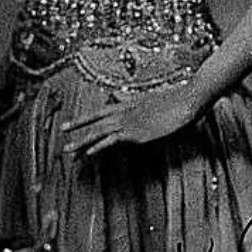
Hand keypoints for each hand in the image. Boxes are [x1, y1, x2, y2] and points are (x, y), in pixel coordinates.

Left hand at [61, 83, 204, 157]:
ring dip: (82, 141)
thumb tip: (143, 110)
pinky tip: (89, 153)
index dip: (85, 118)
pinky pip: (112, 140)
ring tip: (68, 149)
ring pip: (99, 131)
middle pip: (96, 120)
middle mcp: (125, 111)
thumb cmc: (179, 100)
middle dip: (78, 128)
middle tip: (62, 134)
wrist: (189, 97)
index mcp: (129, 104)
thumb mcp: (159, 103)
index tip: (72, 124)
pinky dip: (99, 146)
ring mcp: (130, 121)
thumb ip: (147, 108)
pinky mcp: (137, 132)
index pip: (101, 111)